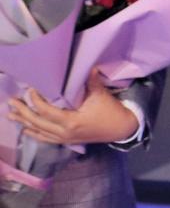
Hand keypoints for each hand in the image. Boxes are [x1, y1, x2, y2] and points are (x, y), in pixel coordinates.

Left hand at [7, 69, 138, 144]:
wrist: (120, 128)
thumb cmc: (110, 111)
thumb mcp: (101, 96)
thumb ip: (92, 82)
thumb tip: (90, 67)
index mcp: (71, 121)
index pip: (47, 111)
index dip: (36, 101)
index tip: (30, 89)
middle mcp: (63, 132)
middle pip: (37, 122)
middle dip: (23, 112)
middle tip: (11, 103)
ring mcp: (64, 138)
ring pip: (39, 131)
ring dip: (24, 123)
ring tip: (11, 116)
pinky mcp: (66, 141)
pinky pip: (45, 138)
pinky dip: (34, 133)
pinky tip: (26, 129)